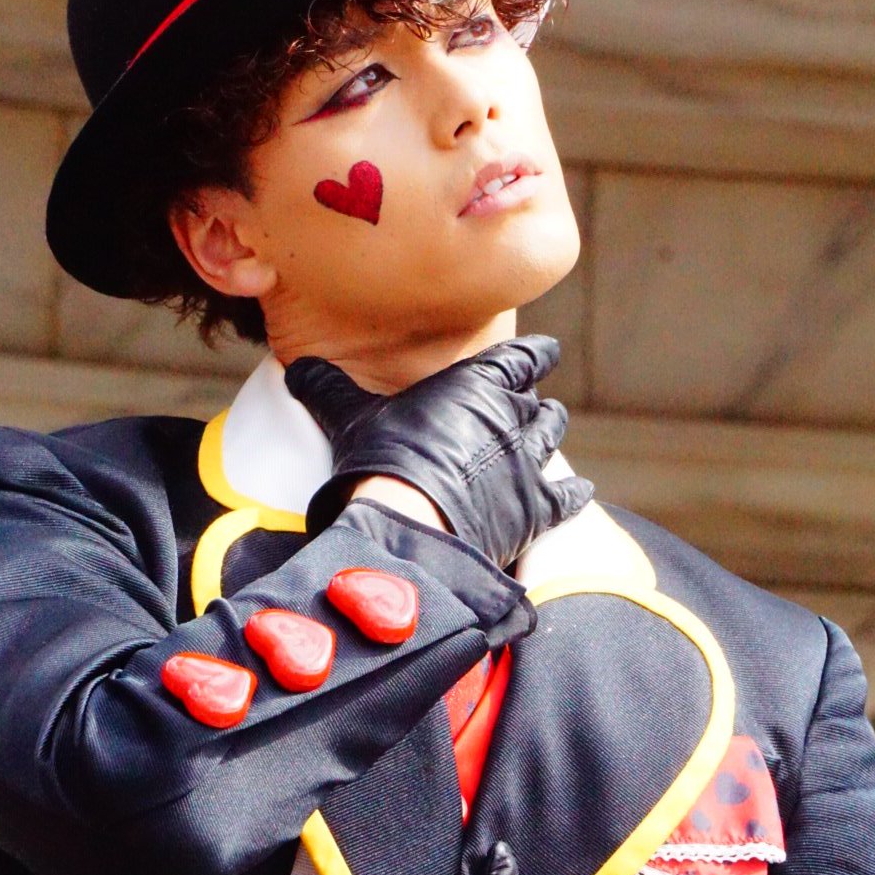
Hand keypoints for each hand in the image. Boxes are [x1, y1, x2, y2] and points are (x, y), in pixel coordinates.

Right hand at [285, 336, 592, 570]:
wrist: (409, 523)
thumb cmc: (380, 461)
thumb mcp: (348, 417)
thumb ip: (327, 388)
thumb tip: (294, 366)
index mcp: (476, 383)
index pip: (521, 358)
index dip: (535, 355)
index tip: (547, 352)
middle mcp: (511, 415)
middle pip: (536, 401)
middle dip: (532, 404)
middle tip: (530, 405)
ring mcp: (528, 461)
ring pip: (552, 437)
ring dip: (549, 435)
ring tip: (546, 436)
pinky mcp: (538, 506)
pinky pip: (569, 495)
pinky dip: (575, 493)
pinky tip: (580, 492)